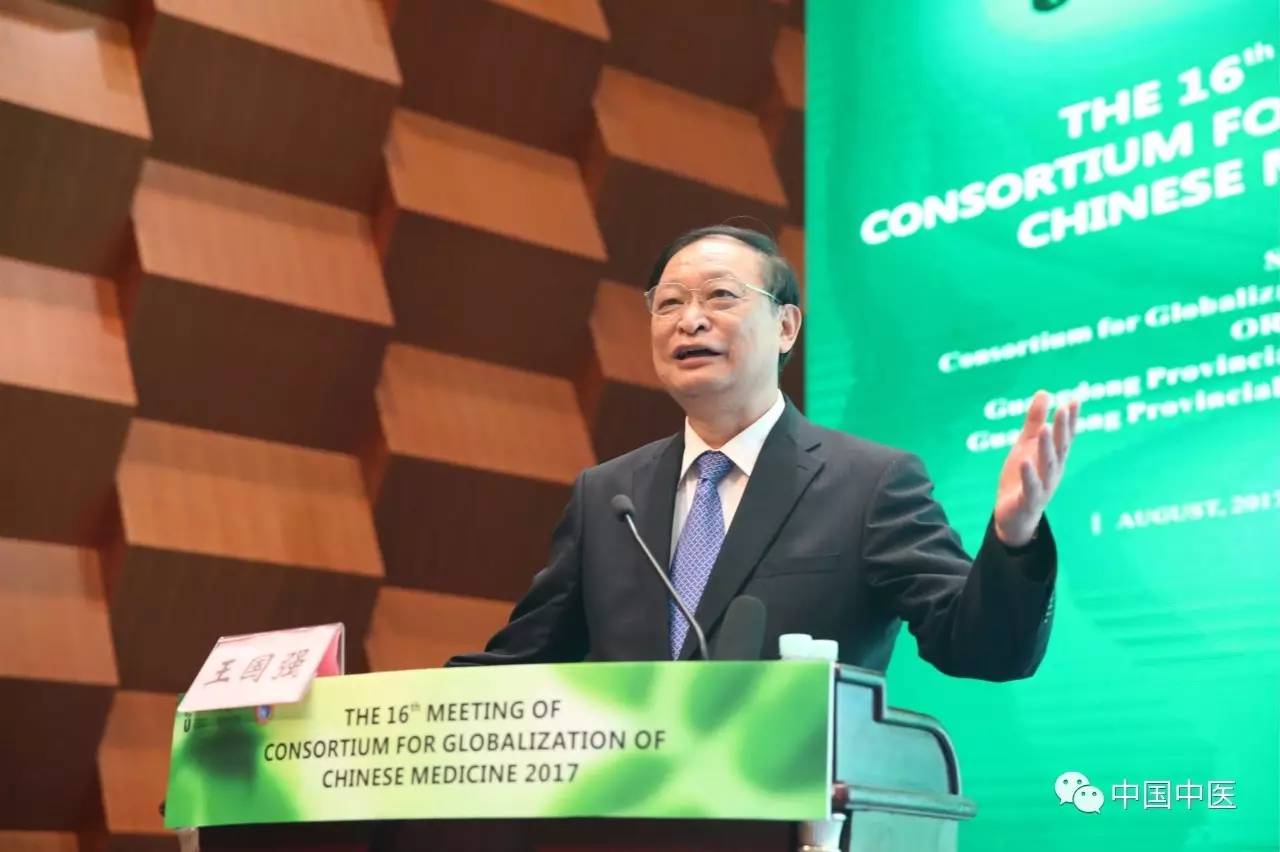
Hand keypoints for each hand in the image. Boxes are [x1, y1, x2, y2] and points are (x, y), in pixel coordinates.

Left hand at [994, 391, 1078, 546]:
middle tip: (1064, 408)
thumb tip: (1045, 392)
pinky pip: (1030, 487)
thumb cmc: (1021, 477)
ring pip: (1046, 466)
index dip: (1070, 420)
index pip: (1064, 436)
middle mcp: (1053, 471)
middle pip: (1059, 448)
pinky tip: (1025, 461)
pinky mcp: (1028, 500)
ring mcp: (1043, 486)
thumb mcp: (1025, 445)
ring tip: (1045, 427)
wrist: (1012, 516)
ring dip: (1046, 447)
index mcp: (1053, 458)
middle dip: (1062, 428)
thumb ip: (1034, 421)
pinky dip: (1029, 474)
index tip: (1074, 400)